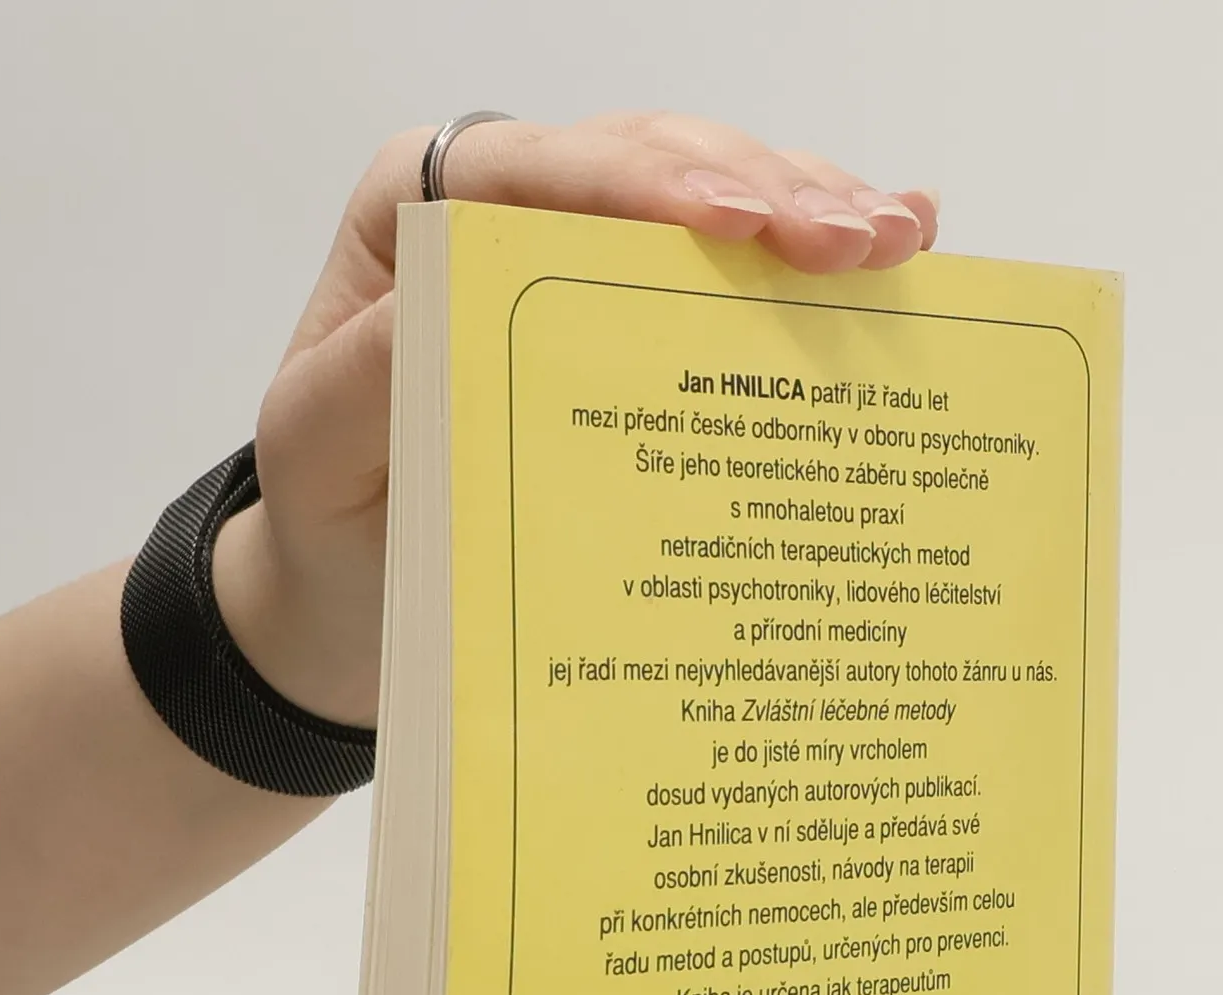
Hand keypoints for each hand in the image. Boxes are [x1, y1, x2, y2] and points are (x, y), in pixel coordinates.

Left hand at [213, 113, 939, 725]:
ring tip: (903, 240)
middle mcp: (514, 215)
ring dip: (813, 215)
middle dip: (764, 191)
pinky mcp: (642, 326)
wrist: (359, 600)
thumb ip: (375, 372)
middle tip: (859, 241)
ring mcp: (590, 264)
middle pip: (652, 165)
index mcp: (424, 213)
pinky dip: (811, 267)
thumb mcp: (319, 449)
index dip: (646, 184)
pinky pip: (731, 278)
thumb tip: (460, 307)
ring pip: (712, 201)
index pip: (542, 171)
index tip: (735, 224)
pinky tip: (898, 247)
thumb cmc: (334, 518)